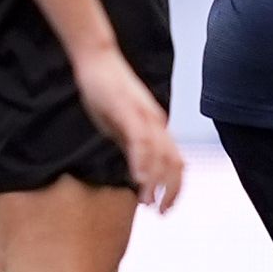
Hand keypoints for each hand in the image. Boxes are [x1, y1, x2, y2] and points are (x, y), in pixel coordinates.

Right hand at [70, 45, 184, 206]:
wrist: (97, 59)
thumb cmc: (106, 91)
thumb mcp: (119, 123)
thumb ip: (129, 143)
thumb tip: (133, 167)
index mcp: (156, 127)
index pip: (175, 162)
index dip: (174, 187)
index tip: (165, 206)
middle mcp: (156, 122)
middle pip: (174, 162)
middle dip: (171, 190)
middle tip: (161, 212)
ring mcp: (144, 116)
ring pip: (159, 155)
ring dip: (156, 182)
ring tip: (149, 202)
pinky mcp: (128, 110)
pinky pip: (140, 140)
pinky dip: (142, 162)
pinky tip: (138, 179)